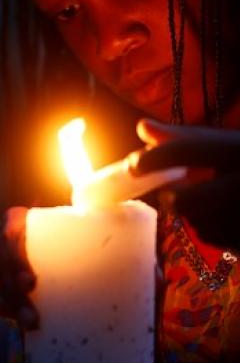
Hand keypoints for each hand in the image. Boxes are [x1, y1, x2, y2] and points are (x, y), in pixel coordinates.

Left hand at [132, 118, 239, 248]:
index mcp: (236, 149)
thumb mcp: (223, 143)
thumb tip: (142, 126)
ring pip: (192, 220)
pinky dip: (206, 225)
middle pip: (181, 200)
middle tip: (175, 188)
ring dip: (191, 211)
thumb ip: (183, 138)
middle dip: (171, 195)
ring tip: (210, 198)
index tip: (133, 165)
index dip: (155, 158)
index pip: (187, 151)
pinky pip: (208, 235)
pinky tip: (222, 213)